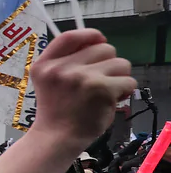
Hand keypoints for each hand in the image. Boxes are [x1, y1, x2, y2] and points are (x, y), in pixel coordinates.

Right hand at [27, 29, 135, 154]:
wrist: (56, 138)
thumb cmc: (55, 110)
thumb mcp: (47, 80)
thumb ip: (64, 61)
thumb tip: (98, 42)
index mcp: (44, 65)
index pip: (69, 36)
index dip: (90, 35)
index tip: (99, 42)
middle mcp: (61, 68)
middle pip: (104, 48)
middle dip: (109, 63)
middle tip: (101, 79)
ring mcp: (81, 78)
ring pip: (121, 63)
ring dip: (120, 77)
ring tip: (107, 90)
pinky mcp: (101, 89)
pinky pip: (128, 81)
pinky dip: (125, 91)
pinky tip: (112, 100)